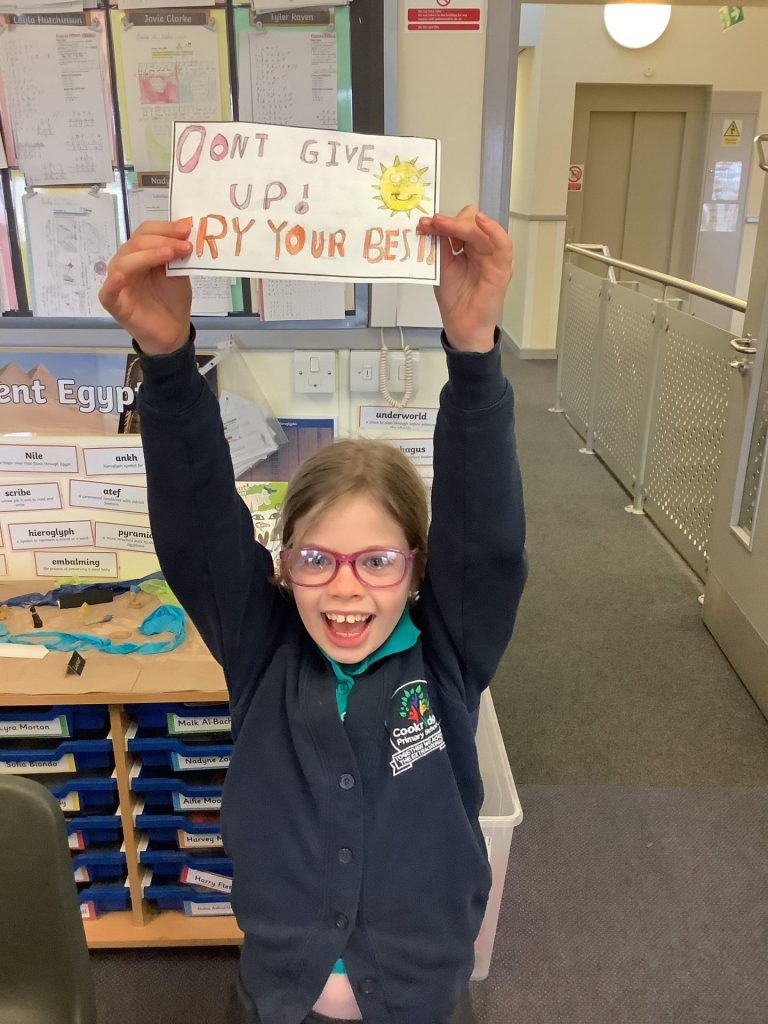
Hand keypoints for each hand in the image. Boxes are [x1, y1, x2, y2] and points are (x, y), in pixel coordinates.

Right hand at [98, 220, 193, 355]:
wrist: (172, 332)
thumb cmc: (172, 300)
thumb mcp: (179, 272)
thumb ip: (178, 253)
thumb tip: (185, 224)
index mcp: (139, 253)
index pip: (145, 232)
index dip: (165, 228)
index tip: (187, 230)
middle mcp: (125, 263)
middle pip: (136, 243)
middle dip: (162, 240)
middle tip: (185, 245)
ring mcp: (117, 282)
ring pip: (125, 262)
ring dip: (148, 255)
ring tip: (170, 254)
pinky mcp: (113, 302)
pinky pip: (108, 291)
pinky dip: (113, 283)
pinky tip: (122, 277)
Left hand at [417, 206, 513, 352]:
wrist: (461, 325)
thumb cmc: (455, 299)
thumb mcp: (442, 266)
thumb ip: (441, 246)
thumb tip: (431, 224)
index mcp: (468, 247)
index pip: (459, 224)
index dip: (442, 222)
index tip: (424, 222)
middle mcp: (482, 248)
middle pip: (470, 222)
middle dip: (449, 222)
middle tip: (431, 223)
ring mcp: (493, 256)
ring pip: (481, 230)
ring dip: (461, 224)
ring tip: (442, 224)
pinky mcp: (502, 267)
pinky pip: (502, 244)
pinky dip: (493, 230)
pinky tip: (479, 221)